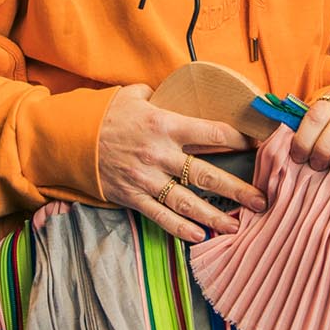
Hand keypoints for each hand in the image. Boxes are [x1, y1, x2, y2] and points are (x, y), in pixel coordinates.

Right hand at [96, 84, 266, 243]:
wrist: (66, 138)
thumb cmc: (103, 114)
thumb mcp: (133, 96)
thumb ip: (159, 97)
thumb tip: (175, 93)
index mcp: (165, 124)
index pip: (213, 133)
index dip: (240, 140)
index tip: (259, 147)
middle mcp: (160, 153)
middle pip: (208, 174)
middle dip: (239, 189)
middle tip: (263, 201)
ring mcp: (146, 178)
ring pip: (189, 202)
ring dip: (216, 216)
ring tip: (237, 227)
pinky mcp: (132, 196)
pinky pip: (161, 216)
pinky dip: (181, 228)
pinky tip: (201, 237)